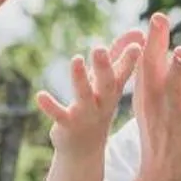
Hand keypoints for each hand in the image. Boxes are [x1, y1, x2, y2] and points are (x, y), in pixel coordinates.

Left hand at [39, 31, 144, 153]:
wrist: (84, 149)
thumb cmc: (98, 106)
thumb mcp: (108, 82)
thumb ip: (119, 56)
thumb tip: (138, 32)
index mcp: (113, 91)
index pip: (124, 72)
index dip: (131, 58)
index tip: (140, 41)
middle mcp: (102, 102)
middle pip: (106, 83)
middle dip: (104, 66)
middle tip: (99, 48)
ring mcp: (85, 114)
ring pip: (84, 95)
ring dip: (80, 78)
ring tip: (76, 59)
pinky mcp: (67, 124)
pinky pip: (58, 114)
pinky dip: (50, 105)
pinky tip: (40, 95)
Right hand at [127, 13, 180, 180]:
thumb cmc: (159, 131)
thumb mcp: (147, 101)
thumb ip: (150, 65)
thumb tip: (154, 25)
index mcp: (155, 99)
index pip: (152, 67)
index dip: (155, 42)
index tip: (159, 19)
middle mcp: (175, 111)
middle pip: (175, 86)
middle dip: (179, 70)